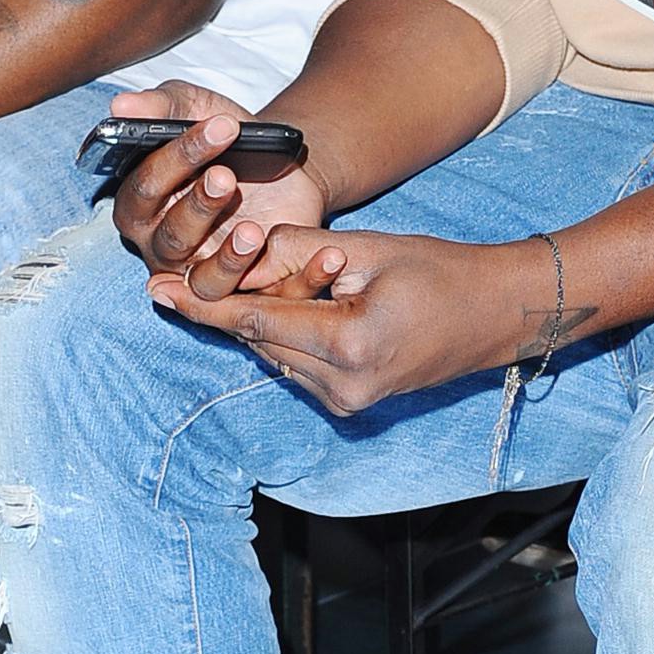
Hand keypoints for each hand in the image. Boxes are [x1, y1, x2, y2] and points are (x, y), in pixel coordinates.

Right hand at [107, 82, 326, 279]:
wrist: (281, 165)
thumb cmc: (225, 137)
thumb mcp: (195, 108)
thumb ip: (160, 106)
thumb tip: (121, 104)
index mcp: (138, 203)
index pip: (144, 187)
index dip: (177, 157)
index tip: (220, 125)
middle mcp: (160, 245)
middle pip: (171, 237)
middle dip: (199, 205)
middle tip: (228, 176)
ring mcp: (199, 273)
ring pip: (202, 281)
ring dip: (226, 259)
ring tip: (252, 231)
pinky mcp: (241, 290)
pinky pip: (249, 301)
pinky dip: (275, 280)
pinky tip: (292, 251)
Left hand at [149, 227, 552, 415]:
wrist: (497, 315)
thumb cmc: (442, 272)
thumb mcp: (368, 249)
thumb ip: (299, 253)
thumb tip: (241, 255)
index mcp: (349, 345)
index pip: (256, 321)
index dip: (201, 304)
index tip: (156, 289)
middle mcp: (343, 386)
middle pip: (258, 341)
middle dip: (219, 310)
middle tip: (169, 283)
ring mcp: (348, 401)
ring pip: (273, 355)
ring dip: (251, 322)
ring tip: (214, 289)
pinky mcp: (352, 404)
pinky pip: (296, 366)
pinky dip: (279, 336)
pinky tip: (269, 309)